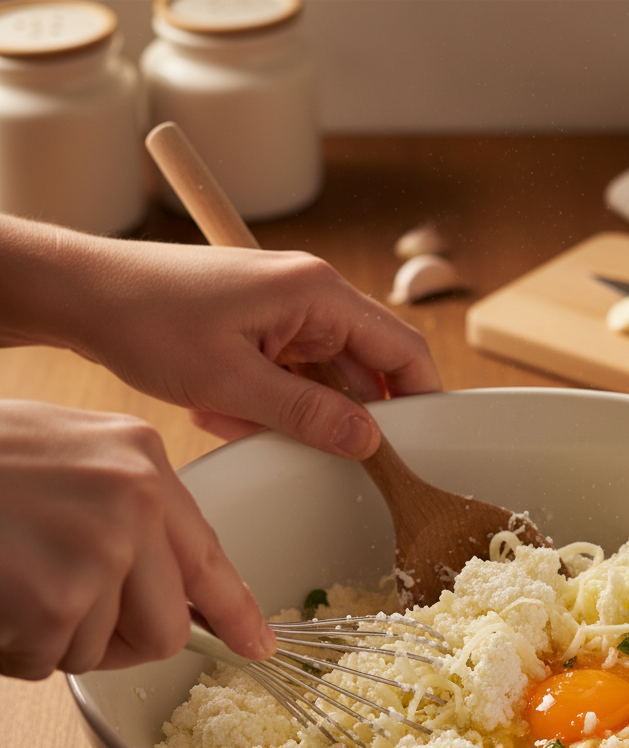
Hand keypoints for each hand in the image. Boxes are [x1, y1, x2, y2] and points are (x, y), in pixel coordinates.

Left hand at [0, 216, 442, 458]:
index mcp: (319, 293)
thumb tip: (368, 441)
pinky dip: (267, 399)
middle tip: (318, 448)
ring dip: (294, 410)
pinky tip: (223, 407)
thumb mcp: (233, 382)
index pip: (402, 347)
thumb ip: (310, 415)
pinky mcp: (264, 324)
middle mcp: (312, 295)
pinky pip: (289, 374)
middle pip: (364, 366)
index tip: (420, 444)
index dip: (420, 398)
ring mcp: (287, 309)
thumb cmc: (150, 319)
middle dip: (340, 413)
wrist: (84, 294)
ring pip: (323, 377)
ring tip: (237, 416)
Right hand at [0, 401, 273, 679]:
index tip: (256, 645)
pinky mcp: (56, 598)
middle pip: (166, 627)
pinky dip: (16, 646)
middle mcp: (136, 503)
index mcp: (145, 463)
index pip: (211, 558)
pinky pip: (50, 659)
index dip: (235, 613)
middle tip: (67, 612)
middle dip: (120, 639)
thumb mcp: (75, 455)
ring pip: (104, 648)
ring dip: (56, 637)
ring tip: (15, 579)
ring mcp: (100, 550)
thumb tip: (175, 588)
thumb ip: (133, 511)